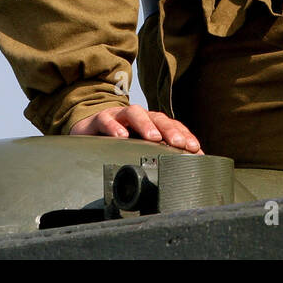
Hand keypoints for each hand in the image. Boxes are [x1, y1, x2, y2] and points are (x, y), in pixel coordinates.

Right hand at [70, 104, 203, 153]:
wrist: (87, 129)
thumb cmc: (119, 141)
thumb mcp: (139, 148)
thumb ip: (157, 155)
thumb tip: (183, 170)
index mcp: (151, 124)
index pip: (171, 125)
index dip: (184, 135)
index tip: (194, 148)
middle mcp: (138, 118)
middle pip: (157, 117)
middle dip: (170, 130)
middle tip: (179, 144)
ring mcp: (119, 116)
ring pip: (134, 112)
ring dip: (146, 124)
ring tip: (154, 138)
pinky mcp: (99, 119)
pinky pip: (106, 120)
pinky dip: (114, 127)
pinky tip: (121, 136)